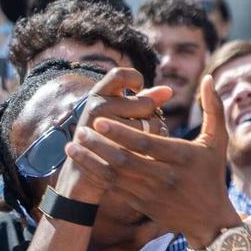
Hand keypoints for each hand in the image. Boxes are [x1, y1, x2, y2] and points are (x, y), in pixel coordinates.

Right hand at [56, 68, 171, 204]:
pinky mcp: (111, 150)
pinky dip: (151, 152)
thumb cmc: (105, 142)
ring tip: (141, 143)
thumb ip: (142, 101)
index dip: (134, 80)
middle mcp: (96, 108)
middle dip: (150, 117)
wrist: (82, 176)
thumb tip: (168, 91)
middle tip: (140, 127)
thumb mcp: (116, 115)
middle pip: (144, 104)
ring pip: (150, 125)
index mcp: (97, 96)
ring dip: (153, 136)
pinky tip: (144, 156)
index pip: (120, 75)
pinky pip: (147, 146)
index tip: (138, 92)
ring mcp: (102, 128)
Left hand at [70, 75, 239, 245]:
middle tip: (80, 130)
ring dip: (90, 160)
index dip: (120, 132)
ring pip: (114, 176)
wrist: (209, 220)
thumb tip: (207, 78)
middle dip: (99, 145)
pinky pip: (113, 188)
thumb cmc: (211, 173)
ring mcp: (151, 193)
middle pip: (125, 160)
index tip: (98, 120)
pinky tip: (81, 161)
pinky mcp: (141, 204)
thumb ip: (213, 109)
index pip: (146, 144)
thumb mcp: (217, 142)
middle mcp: (166, 177)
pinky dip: (95, 174)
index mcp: (183, 158)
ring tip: (71, 145)